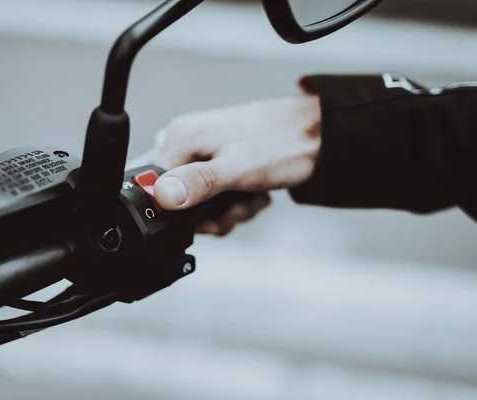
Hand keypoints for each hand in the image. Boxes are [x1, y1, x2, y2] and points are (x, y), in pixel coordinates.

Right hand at [153, 93, 321, 235]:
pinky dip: (240, 201)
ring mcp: (209, 153)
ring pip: (205, 201)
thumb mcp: (236, 170)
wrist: (321, 135)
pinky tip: (257, 194)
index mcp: (183, 137)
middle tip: (238, 209)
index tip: (210, 217)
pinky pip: (221, 195)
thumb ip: (197, 184)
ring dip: (231, 209)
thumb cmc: (284, 143)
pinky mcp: (225, 162)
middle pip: (183, 198)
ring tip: (252, 199)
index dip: (184, 212)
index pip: (160, 188)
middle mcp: (191, 143)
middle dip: (214, 213)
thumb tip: (162, 196)